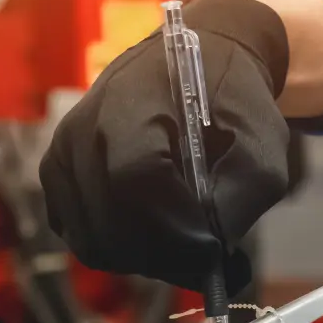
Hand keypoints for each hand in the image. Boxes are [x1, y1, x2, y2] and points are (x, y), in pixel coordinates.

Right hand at [40, 0, 295, 292]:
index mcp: (133, 103)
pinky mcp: (58, 175)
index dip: (174, 230)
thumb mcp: (263, 149)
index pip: (135, 181)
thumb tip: (211, 259)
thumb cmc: (236, 104)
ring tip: (186, 247)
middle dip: (164, 256)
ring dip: (143, 258)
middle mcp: (84, 128)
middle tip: (207, 263)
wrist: (202, 60)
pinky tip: (157, 235)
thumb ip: (240, 202)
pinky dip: (120, 248)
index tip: (213, 252)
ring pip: (93, 240)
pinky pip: (80, 234)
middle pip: (108, 223)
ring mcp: (62, 152)